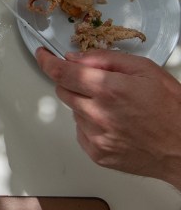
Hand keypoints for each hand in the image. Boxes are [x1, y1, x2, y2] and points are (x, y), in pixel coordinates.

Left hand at [36, 48, 180, 188]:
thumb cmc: (172, 110)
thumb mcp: (145, 70)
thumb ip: (105, 59)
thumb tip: (74, 57)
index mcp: (108, 89)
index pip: (61, 72)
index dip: (47, 61)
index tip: (43, 55)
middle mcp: (98, 113)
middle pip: (63, 90)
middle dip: (73, 82)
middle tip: (98, 85)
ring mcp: (96, 136)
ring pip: (73, 111)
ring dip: (86, 105)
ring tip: (116, 109)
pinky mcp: (97, 153)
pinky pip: (81, 131)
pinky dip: (91, 125)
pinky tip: (115, 125)